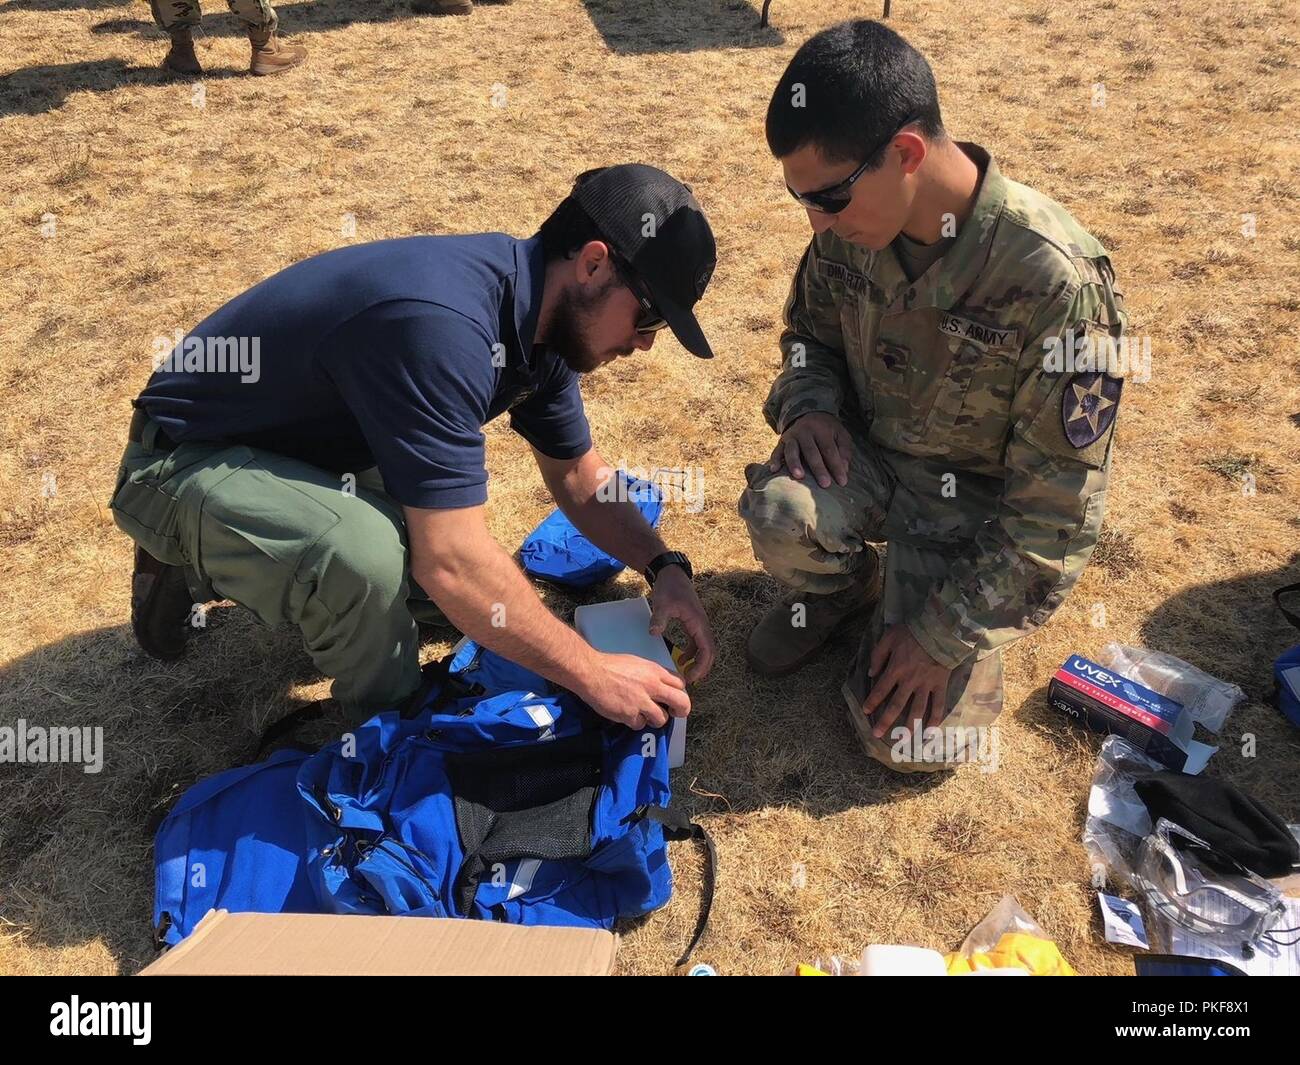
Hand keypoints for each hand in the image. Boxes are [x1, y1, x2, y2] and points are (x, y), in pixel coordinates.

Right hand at [575, 651, 689, 729]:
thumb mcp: (637, 663)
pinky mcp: (630, 714)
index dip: (679, 693)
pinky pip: (640, 725)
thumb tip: (660, 685)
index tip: (674, 698)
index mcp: (655, 671)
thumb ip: (652, 675)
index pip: (680, 684)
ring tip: (644, 715)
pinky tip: (627, 714)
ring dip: (654, 719)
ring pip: (662, 719)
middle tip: (673, 713)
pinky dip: (635, 722)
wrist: (591, 672)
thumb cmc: (610, 666)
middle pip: (681, 702)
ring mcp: (641, 702)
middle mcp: (652, 686)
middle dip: (681, 710)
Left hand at [648, 565, 715, 682]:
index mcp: (698, 623)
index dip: (701, 666)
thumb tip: (654, 633)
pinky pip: (697, 642)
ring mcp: (699, 624)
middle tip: (690, 681)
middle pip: (710, 652)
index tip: (690, 677)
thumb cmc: (669, 587)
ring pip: (705, 648)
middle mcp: (703, 625)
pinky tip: (682, 659)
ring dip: (699, 662)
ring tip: (687, 674)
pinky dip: (693, 653)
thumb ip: (659, 619)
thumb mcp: (662, 603)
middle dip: (703, 668)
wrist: (672, 574)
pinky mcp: (693, 623)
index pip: (706, 650)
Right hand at [769, 411, 851, 488]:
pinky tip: (774, 470)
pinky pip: (776, 451)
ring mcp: (791, 436)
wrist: (810, 414)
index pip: (829, 450)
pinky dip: (774, 460)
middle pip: (811, 452)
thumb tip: (844, 469)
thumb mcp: (841, 435)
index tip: (842, 482)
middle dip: (818, 468)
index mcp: (822, 430)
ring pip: (792, 450)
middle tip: (825, 484)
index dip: (836, 466)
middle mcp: (805, 432)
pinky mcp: (781, 441)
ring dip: (795, 463)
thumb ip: (844, 450)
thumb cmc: (828, 430)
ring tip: (799, 476)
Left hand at [860, 624, 952, 739]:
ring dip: (910, 726)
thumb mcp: (889, 637)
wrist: (940, 629)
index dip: (871, 701)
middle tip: (877, 734)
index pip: (880, 690)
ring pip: (917, 710)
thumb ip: (878, 655)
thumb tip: (870, 673)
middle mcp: (910, 680)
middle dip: (885, 721)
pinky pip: (938, 706)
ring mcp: (926, 685)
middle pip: (896, 705)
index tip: (865, 711)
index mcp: (896, 669)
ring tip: (903, 740)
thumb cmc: (912, 632)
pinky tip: (930, 733)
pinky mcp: (940, 685)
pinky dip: (935, 720)